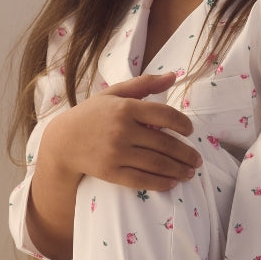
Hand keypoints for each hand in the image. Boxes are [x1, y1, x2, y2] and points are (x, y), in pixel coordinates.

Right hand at [46, 72, 201, 191]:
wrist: (63, 141)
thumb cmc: (92, 114)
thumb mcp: (114, 93)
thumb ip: (144, 84)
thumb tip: (173, 76)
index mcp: (125, 108)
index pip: (164, 115)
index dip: (182, 124)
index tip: (189, 131)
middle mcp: (122, 130)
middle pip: (164, 143)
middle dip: (185, 153)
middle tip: (197, 160)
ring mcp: (116, 153)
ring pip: (156, 163)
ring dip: (178, 170)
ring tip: (189, 172)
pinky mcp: (110, 172)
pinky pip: (141, 180)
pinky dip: (159, 183)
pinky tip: (172, 183)